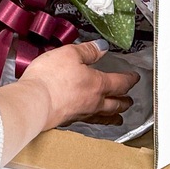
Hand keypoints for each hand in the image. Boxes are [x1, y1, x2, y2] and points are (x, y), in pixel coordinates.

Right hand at [19, 40, 139, 129]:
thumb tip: (101, 47)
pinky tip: (90, 119)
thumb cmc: (51, 78)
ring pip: (104, 116)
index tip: (134, 78)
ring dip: (114, 116)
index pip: (120, 83)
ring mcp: (81, 114)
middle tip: (130, 100)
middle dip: (124, 101)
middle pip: (116, 104)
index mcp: (98, 84)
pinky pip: (88, 121)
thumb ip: (87, 50)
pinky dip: (95, 120)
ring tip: (118, 118)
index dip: (130, 79)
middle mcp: (93, 102)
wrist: (34, 102)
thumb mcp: (69, 53)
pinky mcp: (68, 121)